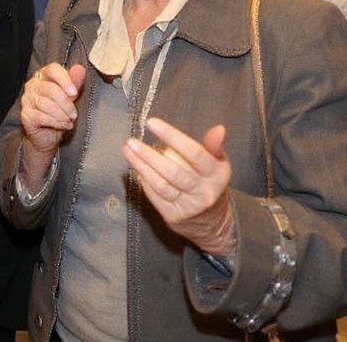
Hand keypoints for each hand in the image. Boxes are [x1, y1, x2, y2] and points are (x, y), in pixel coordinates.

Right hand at [19, 63, 86, 187]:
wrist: (48, 135)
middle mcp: (32, 85)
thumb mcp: (71, 97)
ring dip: (62, 114)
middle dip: (66, 103)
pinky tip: (63, 125)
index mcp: (44, 76)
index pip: (52, 69)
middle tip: (74, 114)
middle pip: (51, 89)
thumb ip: (75, 82)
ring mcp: (27, 100)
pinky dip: (56, 122)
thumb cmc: (59, 112)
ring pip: (46, 104)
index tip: (74, 92)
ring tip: (69, 120)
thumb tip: (80, 69)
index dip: (65, 79)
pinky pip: (41, 117)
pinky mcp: (25, 115)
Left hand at [124, 117, 234, 255]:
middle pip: (173, 171)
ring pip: (161, 185)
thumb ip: (213, 146)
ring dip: (141, 167)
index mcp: (216, 174)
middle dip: (149, 155)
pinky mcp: (174, 216)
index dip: (172, 137)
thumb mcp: (218, 164)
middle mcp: (203, 192)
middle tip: (131, 141)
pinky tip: (136, 168)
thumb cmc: (211, 184)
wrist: (214, 224)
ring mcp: (188, 206)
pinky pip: (155, 197)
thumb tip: (218, 128)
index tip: (152, 123)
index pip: (194, 153)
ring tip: (128, 151)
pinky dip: (144, 181)